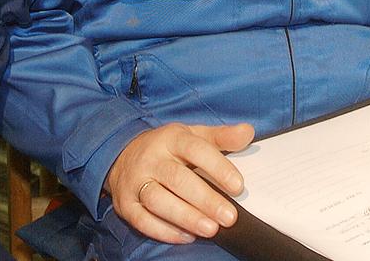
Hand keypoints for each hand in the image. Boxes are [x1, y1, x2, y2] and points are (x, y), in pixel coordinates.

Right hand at [105, 122, 254, 244]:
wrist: (122, 155)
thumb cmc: (167, 148)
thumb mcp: (193, 135)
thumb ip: (221, 136)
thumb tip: (247, 132)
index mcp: (171, 138)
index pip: (195, 149)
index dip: (217, 167)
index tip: (238, 186)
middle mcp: (151, 158)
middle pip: (177, 179)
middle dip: (205, 200)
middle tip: (229, 217)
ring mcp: (136, 182)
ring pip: (158, 201)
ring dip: (186, 217)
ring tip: (211, 229)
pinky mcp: (125, 204)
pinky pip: (142, 220)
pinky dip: (164, 231)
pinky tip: (187, 237)